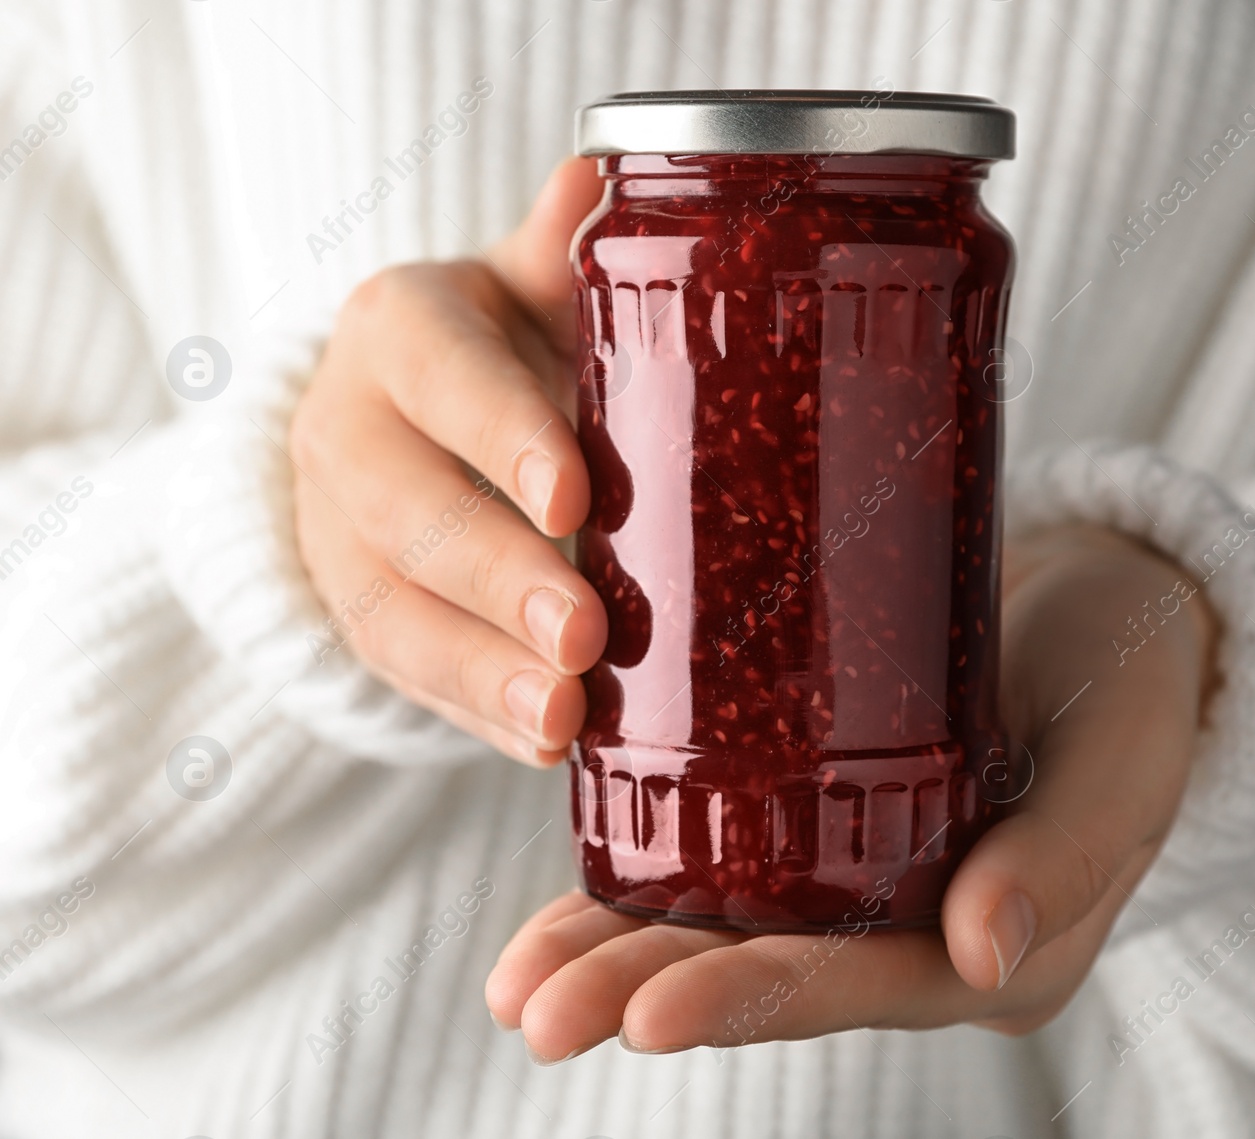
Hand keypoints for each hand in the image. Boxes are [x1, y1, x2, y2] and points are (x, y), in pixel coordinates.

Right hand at [290, 159, 608, 764]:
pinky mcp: (357, 612)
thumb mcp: (522, 290)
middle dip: (497, 577)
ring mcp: (338, 534)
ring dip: (481, 673)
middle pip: (407, 511)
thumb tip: (607, 173)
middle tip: (583, 635)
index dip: (500, 434)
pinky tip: (545, 742)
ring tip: (564, 717)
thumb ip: (559, 251)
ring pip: (393, 609)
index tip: (574, 495)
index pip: (440, 376)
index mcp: (398, 330)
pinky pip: (407, 675)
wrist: (407, 418)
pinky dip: (477, 713)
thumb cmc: (498, 348)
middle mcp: (347, 430)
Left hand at [485, 525, 1217, 1056]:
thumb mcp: (1122, 756)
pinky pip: (726, 857)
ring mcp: (860, 878)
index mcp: (988, 945)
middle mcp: (910, 931)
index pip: (854, 984)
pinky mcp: (822, 815)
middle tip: (535, 1015)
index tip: (646, 1013)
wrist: (1109, 606)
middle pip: (767, 971)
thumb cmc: (1132, 677)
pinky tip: (565, 897)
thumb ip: (1070, 852)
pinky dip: (643, 877)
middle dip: (644, 991)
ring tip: (515, 986)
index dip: (749, 999)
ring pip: (727, 926)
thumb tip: (987, 955)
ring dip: (617, 952)